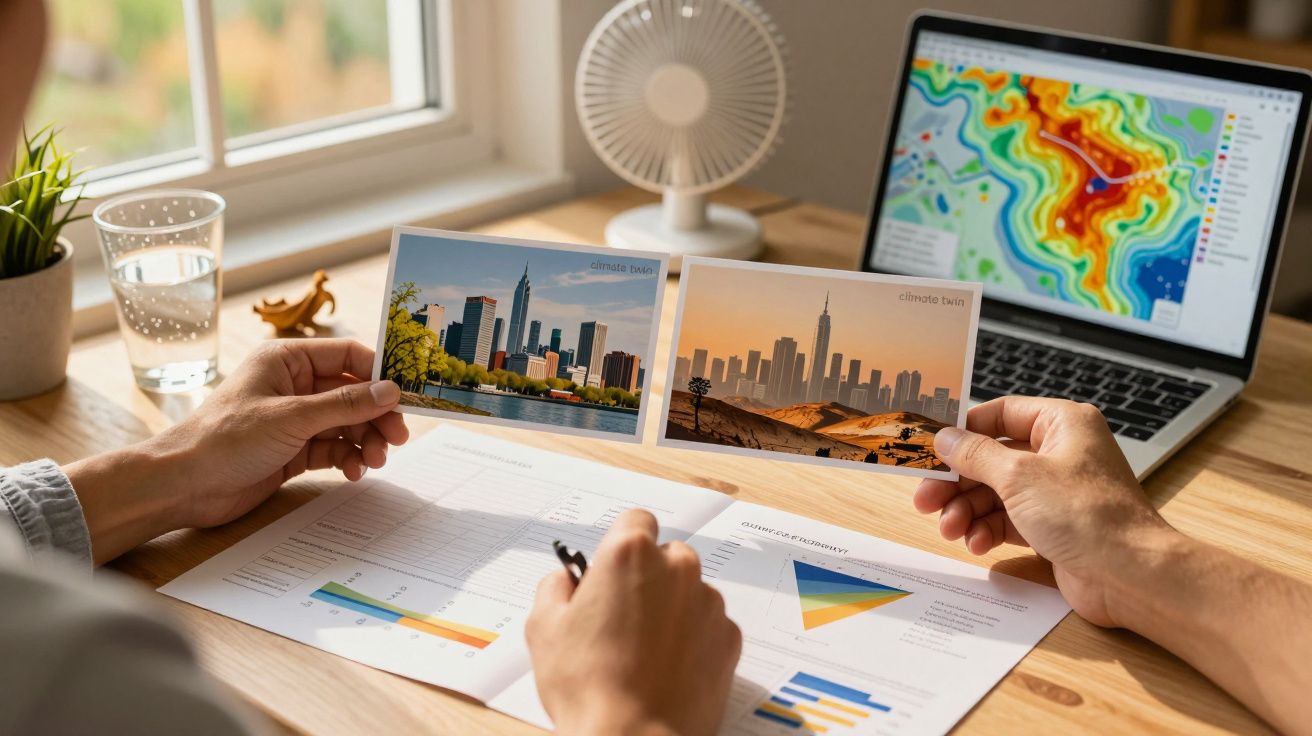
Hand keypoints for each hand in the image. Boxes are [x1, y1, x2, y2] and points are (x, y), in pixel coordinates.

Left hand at [67, 339, 408, 562]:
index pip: (348, 357)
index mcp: (286, 360)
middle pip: (353, 393)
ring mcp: (295, 419)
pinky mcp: (294, 450)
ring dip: (366, 441)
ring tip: (375, 460)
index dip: (380, 374)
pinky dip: (349, 458)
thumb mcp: (291, 417)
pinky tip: (354, 471)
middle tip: (398, 438)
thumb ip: (345, 405)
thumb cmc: (224, 440)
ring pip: (347, 424)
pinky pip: (334, 448)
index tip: (406, 396)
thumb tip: (390, 390)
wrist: (183, 486)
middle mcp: (294, 386)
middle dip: (377, 415)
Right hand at [525, 510, 741, 735]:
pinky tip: (665, 667)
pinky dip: (692, 638)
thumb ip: (555, 587)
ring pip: (689, 591)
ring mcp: (708, 604)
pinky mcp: (729, 638)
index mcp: (630, 554)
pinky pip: (708, 624)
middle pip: (665, 555)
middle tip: (620, 617)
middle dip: (647, 578)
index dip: (621, 543)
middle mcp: (677, 569)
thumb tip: (565, 580)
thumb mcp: (543, 628)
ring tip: (641, 651)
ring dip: (671, 609)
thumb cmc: (589, 687)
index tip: (613, 564)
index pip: (635, 519)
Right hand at [912, 397, 1174, 626]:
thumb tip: (946, 438)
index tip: (932, 448)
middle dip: (957, 482)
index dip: (963, 431)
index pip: (1000, 415)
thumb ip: (975, 454)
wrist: (1131, 575)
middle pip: (991, 458)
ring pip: (995, 492)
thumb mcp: (1018, 475)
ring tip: (951, 529)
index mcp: (1061, 425)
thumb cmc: (1089, 516)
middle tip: (926, 499)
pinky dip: (987, 530)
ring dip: (967, 510)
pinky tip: (976, 543)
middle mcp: (1060, 453)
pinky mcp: (1053, 526)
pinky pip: (1007, 520)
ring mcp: (1056, 491)